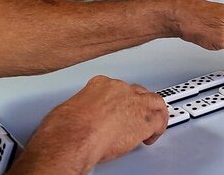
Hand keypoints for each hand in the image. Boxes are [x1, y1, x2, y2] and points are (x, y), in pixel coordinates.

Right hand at [11, 76, 166, 173]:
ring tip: (152, 125)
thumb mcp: (68, 110)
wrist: (72, 139)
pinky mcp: (143, 121)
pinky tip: (151, 138)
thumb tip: (81, 118)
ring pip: (154, 102)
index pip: (117, 88)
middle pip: (137, 93)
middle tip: (135, 118)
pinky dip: (157, 130)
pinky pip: (158, 122)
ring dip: (155, 113)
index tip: (117, 110)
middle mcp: (119, 90)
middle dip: (137, 105)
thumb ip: (82, 109)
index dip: (120, 101)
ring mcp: (134, 103)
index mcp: (100, 85)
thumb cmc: (64, 129)